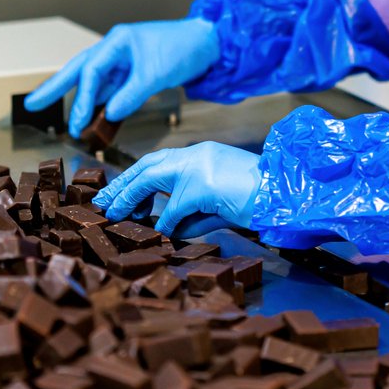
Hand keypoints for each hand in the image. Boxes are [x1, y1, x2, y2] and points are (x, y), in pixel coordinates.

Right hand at [24, 17, 218, 137]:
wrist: (209, 43)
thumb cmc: (184, 49)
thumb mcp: (157, 73)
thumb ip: (131, 94)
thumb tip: (109, 113)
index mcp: (118, 42)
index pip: (91, 71)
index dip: (82, 99)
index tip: (78, 123)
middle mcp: (115, 49)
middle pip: (79, 70)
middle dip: (56, 88)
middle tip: (31, 104)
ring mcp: (123, 60)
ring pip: (94, 82)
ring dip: (82, 101)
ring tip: (69, 123)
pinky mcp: (133, 72)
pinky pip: (111, 88)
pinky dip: (102, 103)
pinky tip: (95, 117)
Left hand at [93, 142, 260, 238]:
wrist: (285, 194)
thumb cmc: (260, 201)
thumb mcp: (220, 203)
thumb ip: (193, 213)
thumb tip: (168, 229)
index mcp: (202, 154)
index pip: (160, 161)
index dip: (136, 176)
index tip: (117, 191)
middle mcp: (197, 155)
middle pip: (148, 163)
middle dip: (122, 182)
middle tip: (102, 200)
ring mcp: (198, 168)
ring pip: (151, 180)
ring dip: (130, 198)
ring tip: (114, 214)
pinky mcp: (201, 187)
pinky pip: (173, 211)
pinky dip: (166, 225)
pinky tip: (161, 233)